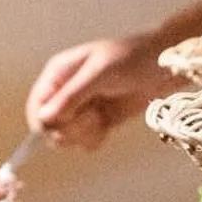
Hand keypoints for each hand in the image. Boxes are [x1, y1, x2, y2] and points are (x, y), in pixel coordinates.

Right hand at [25, 34, 171, 149]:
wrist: (165, 67)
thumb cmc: (134, 59)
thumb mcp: (102, 73)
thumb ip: (72, 95)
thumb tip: (43, 118)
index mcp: (58, 73)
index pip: (36, 107)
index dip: (46, 123)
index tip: (65, 125)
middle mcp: (64, 92)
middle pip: (48, 128)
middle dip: (69, 129)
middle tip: (92, 118)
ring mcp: (79, 109)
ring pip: (64, 138)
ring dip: (82, 135)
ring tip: (101, 120)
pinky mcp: (95, 122)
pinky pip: (82, 142)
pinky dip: (93, 140)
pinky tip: (106, 128)